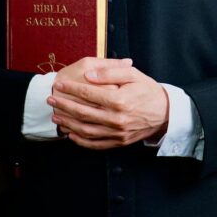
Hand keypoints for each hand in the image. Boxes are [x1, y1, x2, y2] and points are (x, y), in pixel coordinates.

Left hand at [49, 60, 168, 149]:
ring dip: (68, 123)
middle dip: (64, 105)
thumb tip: (88, 75)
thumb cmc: (148, 90)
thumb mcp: (132, 74)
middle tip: (50, 99)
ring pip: (86, 130)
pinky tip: (70, 133)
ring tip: (56, 115)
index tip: (59, 84)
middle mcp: (117, 119)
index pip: (88, 93)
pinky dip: (80, 140)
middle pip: (83, 112)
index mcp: (119, 100)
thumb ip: (110, 72)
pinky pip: (95, 144)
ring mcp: (117, 133)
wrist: (165, 113)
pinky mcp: (119, 142)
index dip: (71, 88)